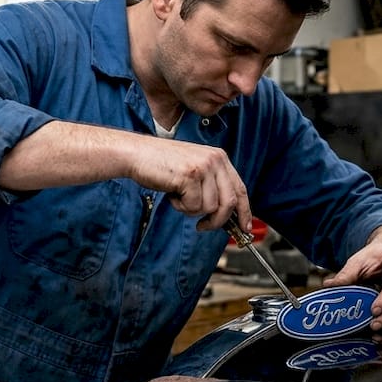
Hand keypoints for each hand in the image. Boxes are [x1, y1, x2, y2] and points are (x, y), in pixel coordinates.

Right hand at [127, 139, 251, 231]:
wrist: (137, 154)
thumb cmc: (162, 164)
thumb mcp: (194, 170)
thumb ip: (211, 186)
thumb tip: (226, 214)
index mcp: (219, 157)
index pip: (240, 189)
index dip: (244, 211)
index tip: (244, 228)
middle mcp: (215, 160)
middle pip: (230, 203)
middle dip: (217, 221)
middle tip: (203, 226)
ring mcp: (203, 167)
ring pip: (210, 207)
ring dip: (192, 210)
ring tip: (178, 196)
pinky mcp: (190, 176)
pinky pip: (194, 207)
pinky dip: (181, 207)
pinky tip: (172, 194)